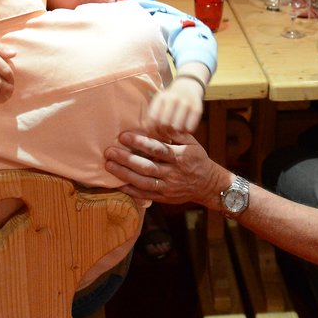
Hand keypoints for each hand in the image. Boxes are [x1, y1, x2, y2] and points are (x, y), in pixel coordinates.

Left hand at [104, 129, 227, 205]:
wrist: (208, 185)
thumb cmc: (197, 159)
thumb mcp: (192, 143)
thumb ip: (176, 133)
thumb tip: (160, 120)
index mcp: (180, 157)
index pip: (157, 149)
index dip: (140, 143)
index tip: (124, 136)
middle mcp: (173, 173)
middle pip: (146, 166)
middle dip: (126, 159)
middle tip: (109, 151)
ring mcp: (168, 187)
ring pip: (143, 182)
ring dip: (124, 174)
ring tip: (109, 165)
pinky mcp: (164, 197)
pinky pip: (144, 195)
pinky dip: (130, 190)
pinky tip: (118, 183)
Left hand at [143, 77, 204, 135]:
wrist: (188, 86)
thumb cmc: (170, 100)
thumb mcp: (160, 102)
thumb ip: (152, 115)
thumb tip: (147, 131)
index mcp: (161, 97)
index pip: (153, 118)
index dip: (152, 129)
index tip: (155, 132)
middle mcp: (173, 99)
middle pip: (165, 124)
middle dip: (164, 133)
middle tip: (166, 135)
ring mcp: (186, 103)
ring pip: (177, 127)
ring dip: (175, 134)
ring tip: (174, 133)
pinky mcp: (197, 109)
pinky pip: (189, 128)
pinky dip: (185, 132)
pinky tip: (183, 130)